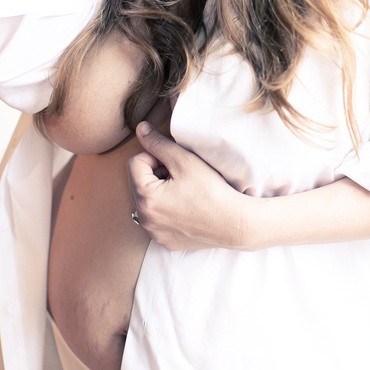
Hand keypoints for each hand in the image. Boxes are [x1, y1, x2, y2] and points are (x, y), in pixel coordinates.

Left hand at [128, 122, 249, 250]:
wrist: (234, 224)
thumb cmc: (211, 191)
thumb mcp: (184, 160)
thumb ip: (158, 143)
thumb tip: (140, 129)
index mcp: (145, 198)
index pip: (135, 163)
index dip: (155, 156)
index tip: (175, 163)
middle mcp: (144, 219)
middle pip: (139, 183)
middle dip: (156, 174)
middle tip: (181, 176)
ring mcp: (154, 233)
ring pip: (148, 201)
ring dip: (160, 192)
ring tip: (184, 191)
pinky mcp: (165, 241)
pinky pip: (157, 219)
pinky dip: (167, 210)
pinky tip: (187, 207)